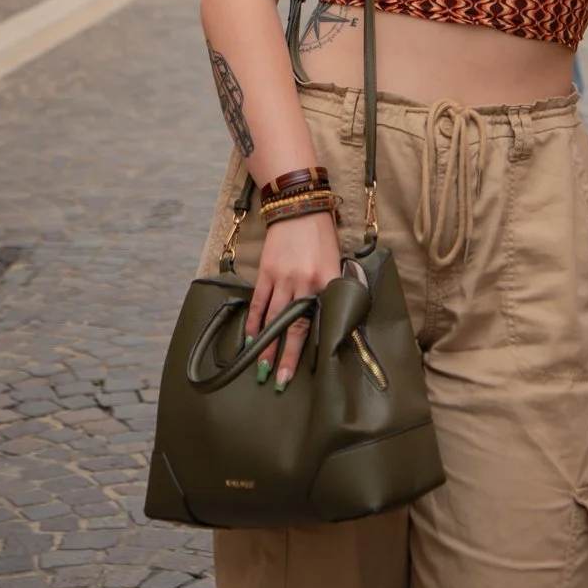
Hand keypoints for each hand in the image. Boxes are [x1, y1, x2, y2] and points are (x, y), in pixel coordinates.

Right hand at [245, 211, 342, 389]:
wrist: (299, 206)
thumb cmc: (322, 236)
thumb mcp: (337, 261)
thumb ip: (335, 288)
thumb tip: (336, 316)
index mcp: (327, 281)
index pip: (322, 320)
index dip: (316, 346)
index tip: (313, 370)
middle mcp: (305, 282)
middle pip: (295, 326)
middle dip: (287, 356)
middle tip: (280, 381)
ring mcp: (283, 278)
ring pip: (274, 319)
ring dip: (267, 345)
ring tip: (261, 368)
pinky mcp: (266, 272)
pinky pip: (259, 302)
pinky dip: (254, 322)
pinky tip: (251, 339)